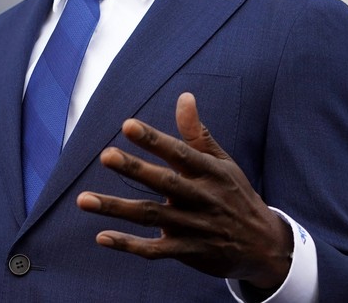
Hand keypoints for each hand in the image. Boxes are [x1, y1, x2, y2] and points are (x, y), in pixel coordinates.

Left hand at [76, 92, 291, 290]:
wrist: (264, 246)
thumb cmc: (235, 195)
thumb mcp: (222, 163)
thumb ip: (197, 133)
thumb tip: (184, 96)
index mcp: (210, 172)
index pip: (179, 152)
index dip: (154, 139)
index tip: (127, 125)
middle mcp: (201, 198)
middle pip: (164, 183)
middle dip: (134, 169)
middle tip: (105, 155)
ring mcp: (193, 227)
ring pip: (150, 216)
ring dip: (116, 209)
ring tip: (83, 200)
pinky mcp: (187, 252)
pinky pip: (154, 250)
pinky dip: (128, 245)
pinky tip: (102, 237)